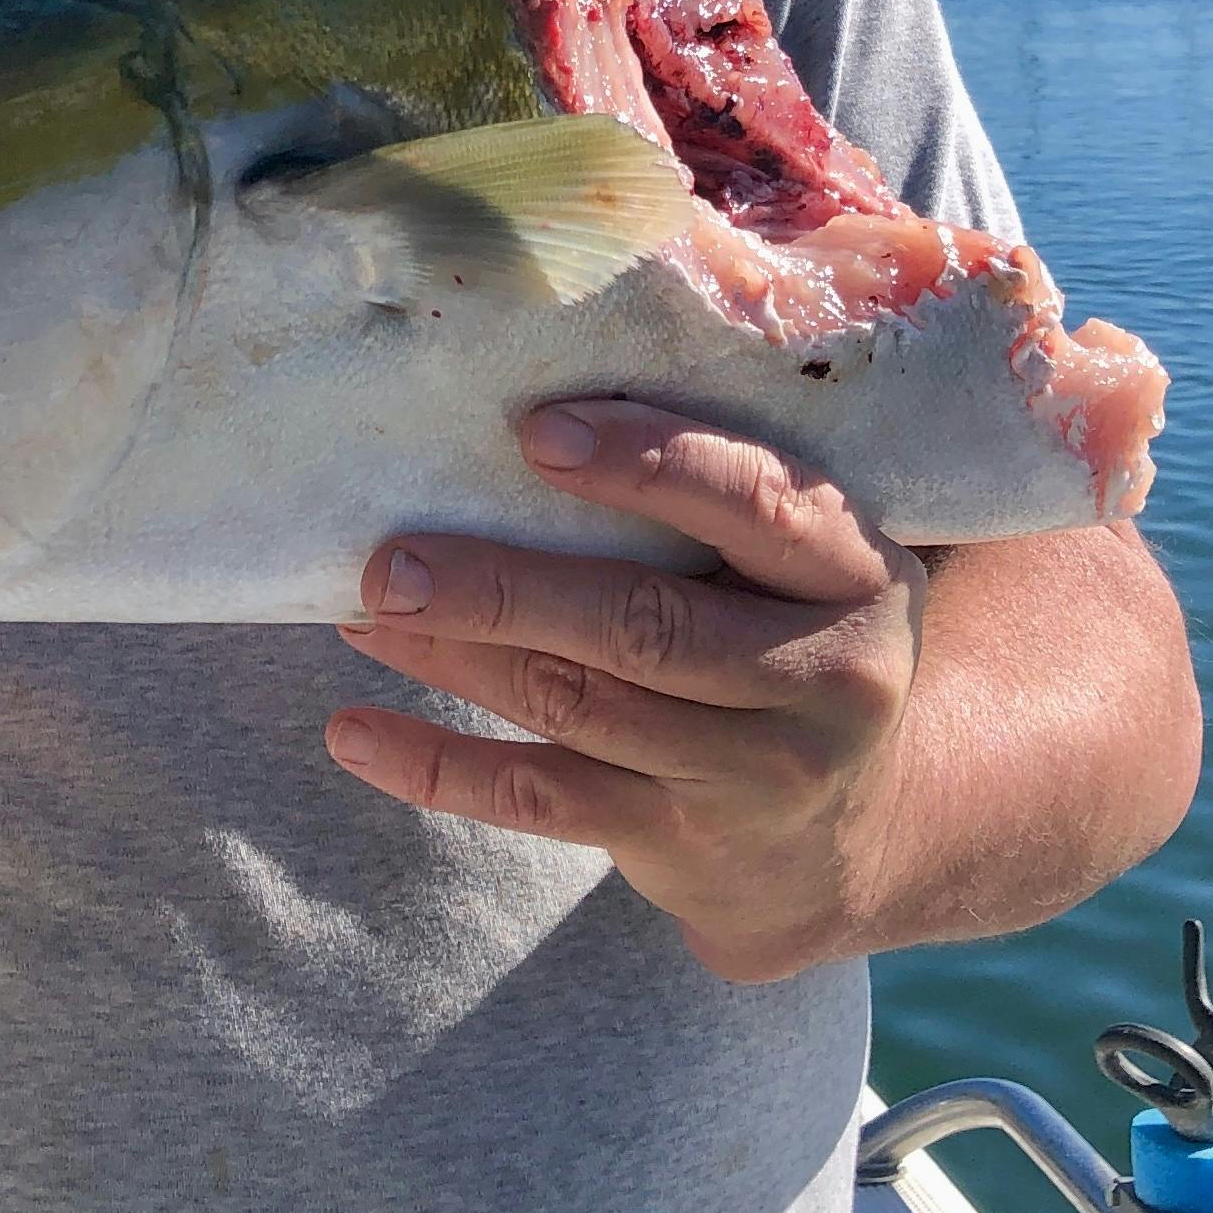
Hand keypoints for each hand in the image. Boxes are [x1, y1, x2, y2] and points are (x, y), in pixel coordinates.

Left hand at [325, 399, 925, 980]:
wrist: (858, 827)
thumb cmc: (796, 630)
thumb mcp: (812, 559)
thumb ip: (726, 482)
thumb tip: (557, 369)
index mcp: (855, 576)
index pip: (757, 507)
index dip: (649, 464)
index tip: (536, 430)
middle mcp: (822, 681)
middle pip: (642, 627)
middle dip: (503, 587)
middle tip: (388, 557)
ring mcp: (752, 777)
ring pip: (575, 708)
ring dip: (452, 655)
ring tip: (358, 609)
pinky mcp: (680, 842)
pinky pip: (539, 799)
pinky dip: (438, 766)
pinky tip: (354, 732)